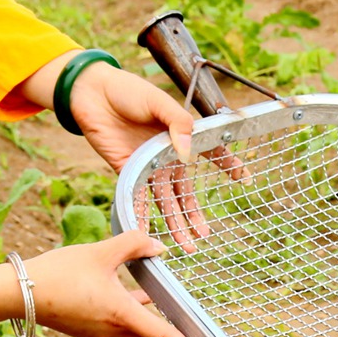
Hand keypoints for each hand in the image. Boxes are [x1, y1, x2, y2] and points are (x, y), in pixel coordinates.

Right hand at [24, 231, 214, 336]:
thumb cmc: (56, 274)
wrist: (16, 293)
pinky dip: (143, 320)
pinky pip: (127, 327)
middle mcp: (116, 331)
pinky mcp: (94, 328)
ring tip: (187, 334)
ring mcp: (104, 333)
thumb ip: (133, 244)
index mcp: (122, 315)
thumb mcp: (98, 253)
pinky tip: (148, 299)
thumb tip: (160, 245)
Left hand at [72, 61, 248, 251]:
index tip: (247, 180)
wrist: (91, 91)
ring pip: (165, 202)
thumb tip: (186, 152)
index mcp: (182, 139)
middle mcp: (168, 158)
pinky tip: (148, 233)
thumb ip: (178, 123)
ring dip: (175, 224)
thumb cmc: (128, 91)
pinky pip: (137, 198)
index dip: (231, 167)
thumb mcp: (159, 102)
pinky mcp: (127, 172)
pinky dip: (143, 216)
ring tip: (185, 245)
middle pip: (186, 193)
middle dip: (196, 216)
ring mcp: (148, 168)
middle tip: (205, 235)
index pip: (213, 156)